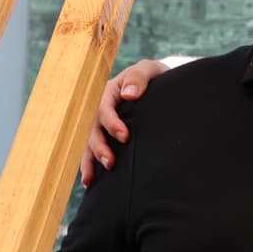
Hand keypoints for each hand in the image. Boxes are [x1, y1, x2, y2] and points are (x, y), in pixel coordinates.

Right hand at [82, 59, 169, 184]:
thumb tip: (129, 95)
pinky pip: (95, 150)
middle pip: (94, 129)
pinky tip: (90, 182)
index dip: (112, 123)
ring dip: (90, 161)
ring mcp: (103, 123)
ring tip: (90, 180)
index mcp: (110, 92)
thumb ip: (139, 78)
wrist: (162, 84)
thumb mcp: (150, 70)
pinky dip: (92, 165)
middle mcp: (102, 108)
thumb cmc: (157, 77)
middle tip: (110, 163)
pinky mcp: (109, 135)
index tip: (125, 137)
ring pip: (90, 143)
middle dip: (100, 147)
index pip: (104, 108)